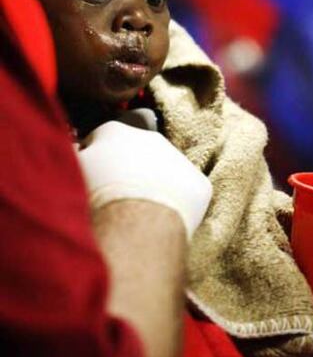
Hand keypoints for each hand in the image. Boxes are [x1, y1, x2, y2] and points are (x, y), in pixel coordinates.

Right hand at [77, 121, 211, 237]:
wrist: (135, 225)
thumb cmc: (94, 198)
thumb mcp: (68, 173)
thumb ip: (70, 158)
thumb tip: (73, 153)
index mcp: (114, 131)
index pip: (99, 140)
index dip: (92, 160)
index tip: (88, 180)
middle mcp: (150, 138)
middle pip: (135, 154)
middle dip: (127, 171)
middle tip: (115, 200)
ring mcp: (179, 159)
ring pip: (164, 172)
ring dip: (154, 187)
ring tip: (139, 215)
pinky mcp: (200, 185)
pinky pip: (186, 194)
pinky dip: (177, 206)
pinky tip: (163, 223)